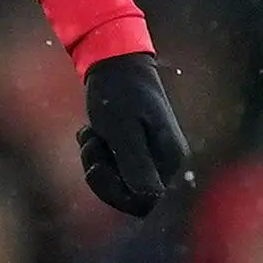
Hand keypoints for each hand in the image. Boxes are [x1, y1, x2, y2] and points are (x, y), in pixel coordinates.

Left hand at [76, 52, 189, 217]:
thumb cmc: (119, 92)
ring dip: (95, 160)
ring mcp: (152, 155)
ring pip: (117, 181)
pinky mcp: (136, 148)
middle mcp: (166, 162)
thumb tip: (150, 201)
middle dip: (102, 175)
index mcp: (170, 160)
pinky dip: (96, 152)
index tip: (96, 167)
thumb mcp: (122, 131)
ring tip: (91, 132)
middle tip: (92, 143)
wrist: (114, 59)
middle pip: (130, 196)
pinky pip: (112, 166)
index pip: (146, 203)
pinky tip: (91, 130)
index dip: (115, 194)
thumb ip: (136, 166)